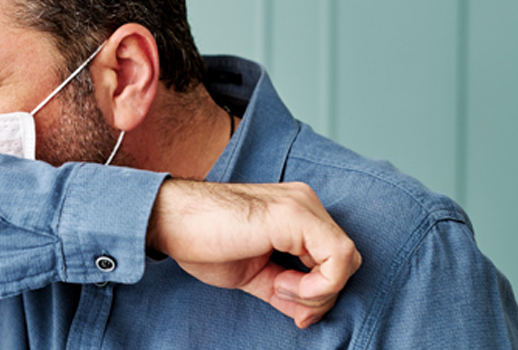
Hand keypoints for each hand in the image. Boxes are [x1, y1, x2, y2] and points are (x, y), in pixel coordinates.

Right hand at [146, 179, 360, 328]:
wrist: (170, 222)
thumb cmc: (202, 242)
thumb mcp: (254, 273)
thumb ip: (285, 288)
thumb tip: (307, 313)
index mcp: (295, 213)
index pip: (334, 258)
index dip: (321, 293)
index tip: (295, 312)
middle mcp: (304, 203)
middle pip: (346, 260)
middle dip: (322, 295)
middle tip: (289, 305)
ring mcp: (301, 206)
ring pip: (347, 260)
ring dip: (318, 292)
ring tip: (279, 290)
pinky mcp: (294, 215)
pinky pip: (337, 257)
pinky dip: (318, 285)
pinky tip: (283, 286)